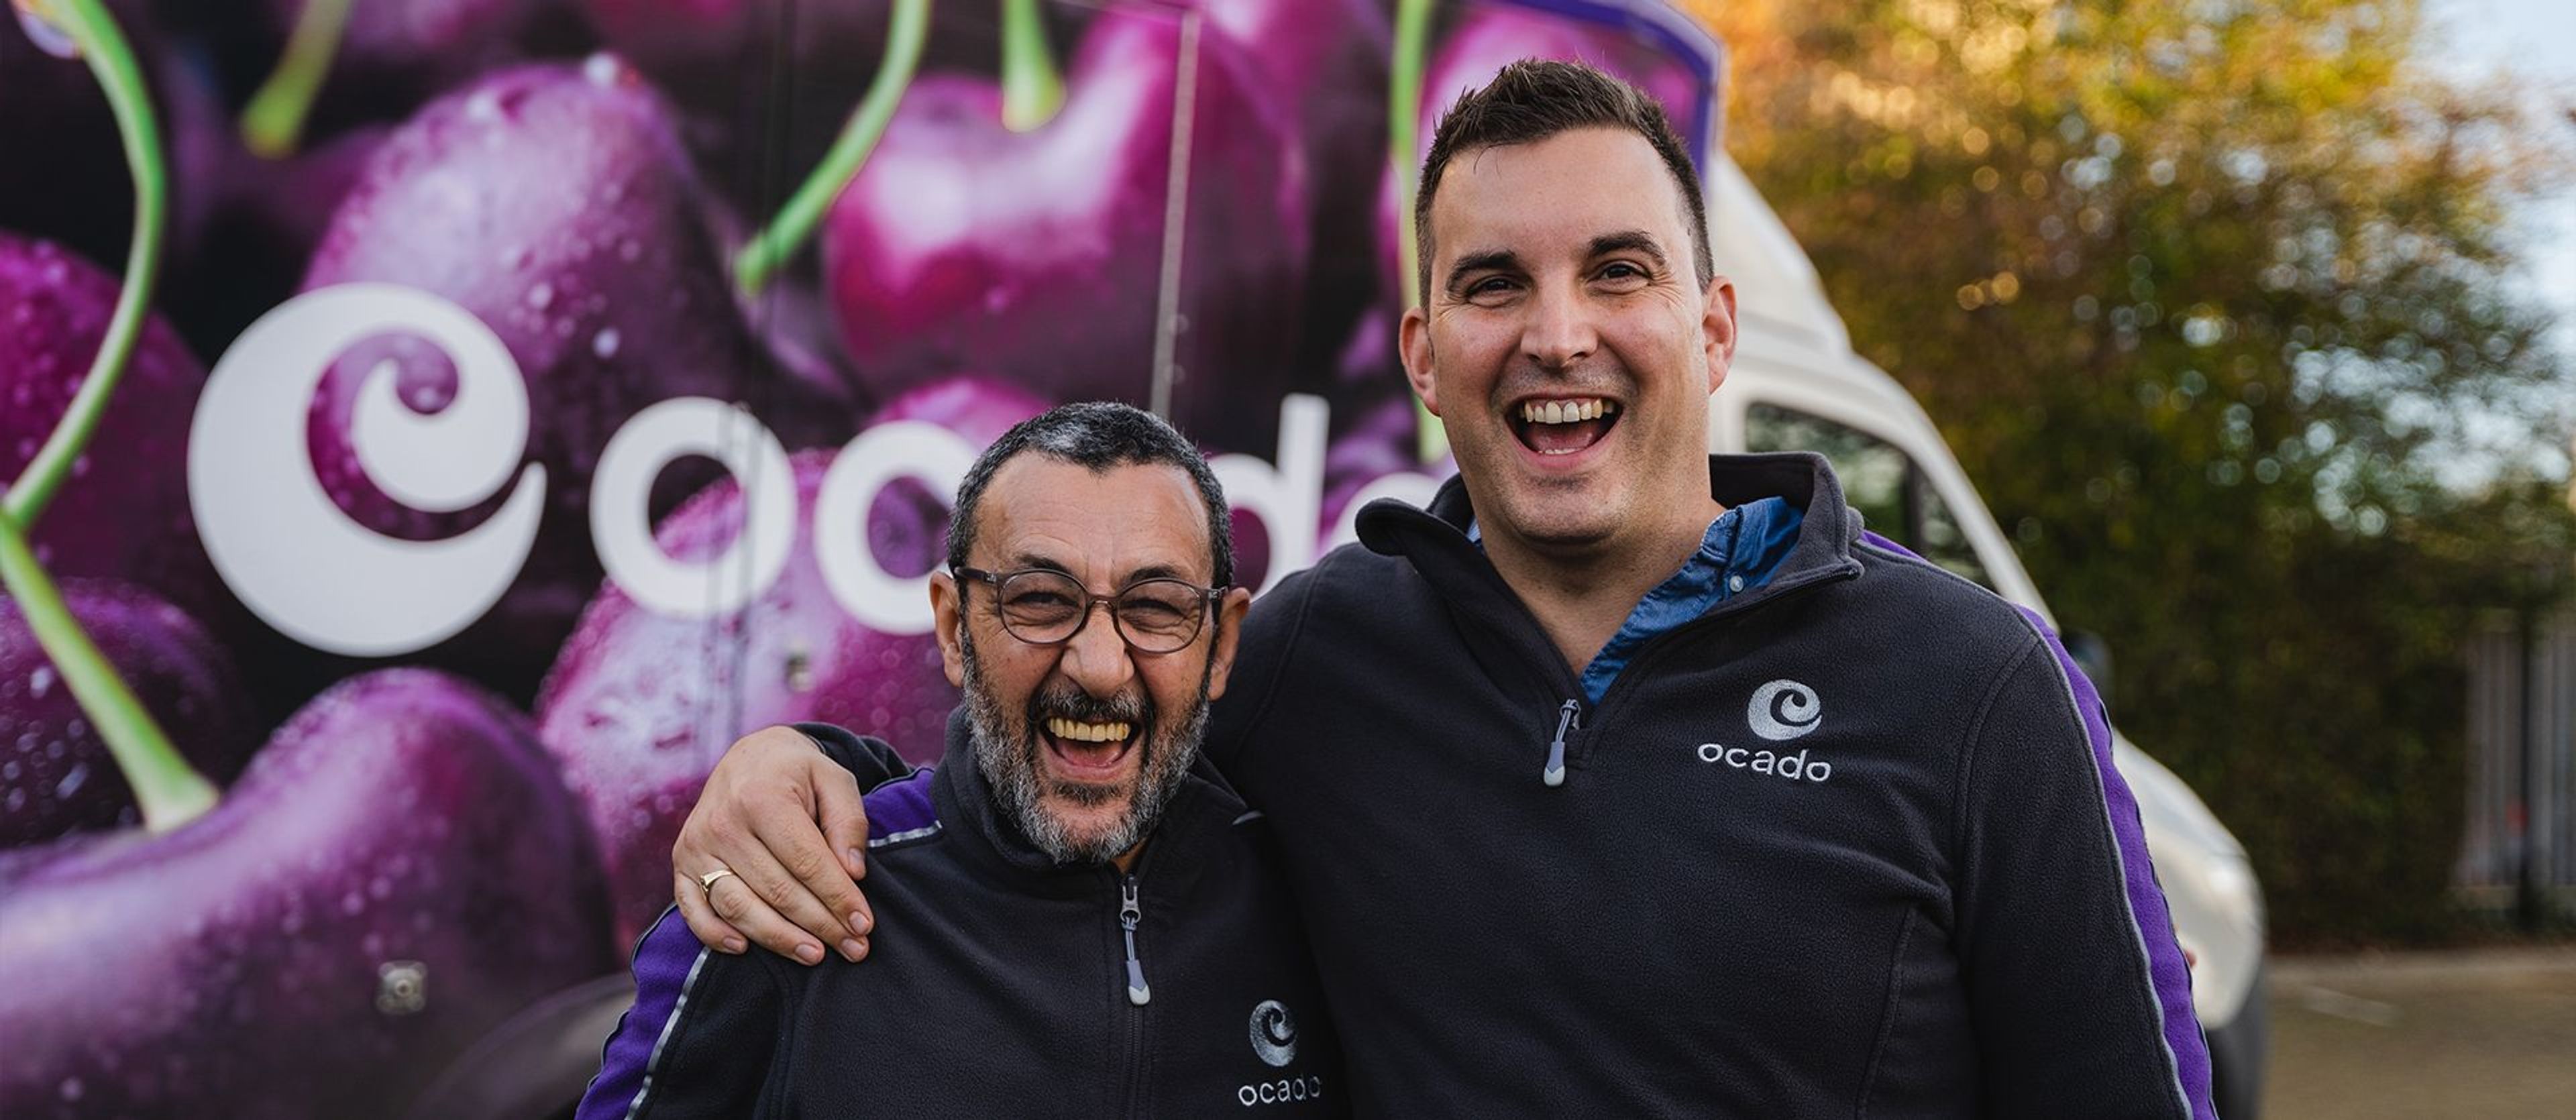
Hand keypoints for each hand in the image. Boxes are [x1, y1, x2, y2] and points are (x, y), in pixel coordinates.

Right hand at [672, 725, 875, 963]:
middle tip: (854, 948)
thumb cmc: (799, 773)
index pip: (806, 863)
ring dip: (779, 938)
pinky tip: (745, 948)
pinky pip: (693, 908)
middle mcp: (724, 823)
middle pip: (777, 890)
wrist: (750, 757)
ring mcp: (697, 845)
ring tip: (815, 955)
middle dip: (820, 925)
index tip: (864, 925)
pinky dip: (715, 934)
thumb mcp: (834, 780)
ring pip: (739, 906)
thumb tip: (853, 873)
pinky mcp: (682, 863)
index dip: (838, 898)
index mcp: (763, 798)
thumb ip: (849, 822)